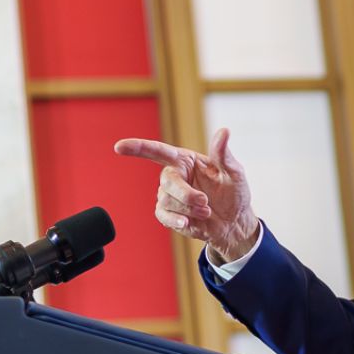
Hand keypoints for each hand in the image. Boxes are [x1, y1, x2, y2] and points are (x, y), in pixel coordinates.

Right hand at [114, 127, 260, 261]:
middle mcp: (174, 175)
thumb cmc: (233, 193)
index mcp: (185, 160)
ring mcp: (168, 195)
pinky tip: (188, 222)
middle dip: (185, 194)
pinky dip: (176, 220)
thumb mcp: (234, 172)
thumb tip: (224, 131)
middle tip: (205, 203)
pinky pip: (162, 215)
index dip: (137, 148)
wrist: (233, 222)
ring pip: (166, 200)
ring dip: (188, 208)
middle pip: (166, 181)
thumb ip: (224, 154)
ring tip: (206, 211)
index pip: (158, 151)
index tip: (119, 147)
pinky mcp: (168, 214)